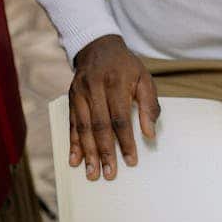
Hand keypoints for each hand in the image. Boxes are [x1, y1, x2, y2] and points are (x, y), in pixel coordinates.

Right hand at [68, 34, 159, 179]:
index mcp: (116, 83)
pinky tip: (75, 160)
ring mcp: (80, 93)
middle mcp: (94, 88)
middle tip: (108, 174)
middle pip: (99, 125)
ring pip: (83, 127)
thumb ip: (149, 106)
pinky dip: (73, 143)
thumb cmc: (126, 67)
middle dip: (104, 152)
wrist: (98, 47)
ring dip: (88, 153)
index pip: (120, 118)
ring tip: (92, 173)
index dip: (126, 141)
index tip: (131, 161)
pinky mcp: (71, 98)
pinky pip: (72, 124)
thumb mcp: (144, 79)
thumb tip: (150, 134)